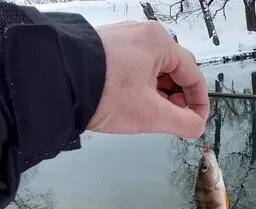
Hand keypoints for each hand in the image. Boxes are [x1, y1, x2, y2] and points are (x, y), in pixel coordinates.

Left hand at [87, 21, 208, 138]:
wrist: (56, 82)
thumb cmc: (102, 92)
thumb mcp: (150, 115)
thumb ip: (183, 123)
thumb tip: (196, 126)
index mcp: (160, 42)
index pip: (193, 75)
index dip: (199, 103)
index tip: (195, 123)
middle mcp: (143, 34)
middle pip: (174, 71)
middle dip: (176, 99)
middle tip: (171, 121)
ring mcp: (123, 39)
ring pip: (153, 70)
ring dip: (157, 94)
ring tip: (147, 115)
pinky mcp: (106, 48)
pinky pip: (134, 67)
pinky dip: (139, 87)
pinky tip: (130, 104)